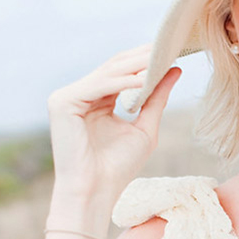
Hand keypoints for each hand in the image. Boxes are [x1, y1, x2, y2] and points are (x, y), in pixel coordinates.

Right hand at [47, 44, 180, 205]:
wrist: (95, 193)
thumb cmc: (118, 167)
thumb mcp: (144, 126)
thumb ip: (157, 97)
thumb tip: (176, 69)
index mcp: (97, 99)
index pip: (122, 72)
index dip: (146, 60)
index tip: (175, 49)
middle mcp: (80, 94)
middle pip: (114, 67)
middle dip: (143, 56)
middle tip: (172, 44)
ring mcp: (68, 97)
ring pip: (107, 73)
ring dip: (136, 65)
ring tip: (162, 57)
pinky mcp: (62, 102)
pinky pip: (98, 86)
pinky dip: (122, 82)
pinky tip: (144, 78)